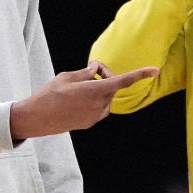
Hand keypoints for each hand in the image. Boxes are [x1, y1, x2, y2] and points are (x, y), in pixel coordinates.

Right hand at [10, 61, 158, 138]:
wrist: (37, 118)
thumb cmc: (49, 94)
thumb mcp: (67, 76)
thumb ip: (86, 73)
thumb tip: (97, 71)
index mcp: (94, 91)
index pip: (122, 81)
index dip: (140, 74)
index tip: (155, 70)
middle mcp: (99, 105)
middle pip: (111, 86)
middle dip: (104, 76)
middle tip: (88, 71)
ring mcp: (95, 116)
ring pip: (106, 96)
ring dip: (98, 89)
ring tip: (77, 88)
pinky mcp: (90, 122)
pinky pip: (99, 106)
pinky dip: (94, 99)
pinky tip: (76, 99)